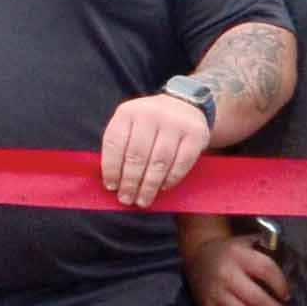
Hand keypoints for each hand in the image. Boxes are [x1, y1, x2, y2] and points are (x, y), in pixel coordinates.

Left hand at [96, 91, 213, 211]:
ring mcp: (175, 123)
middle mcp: (150, 114)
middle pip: (137, 155)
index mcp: (128, 112)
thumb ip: (119, 148)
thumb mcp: (129, 125)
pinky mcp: (195, 134)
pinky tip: (163, 187)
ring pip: (159, 162)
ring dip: (149, 186)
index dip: (111, 168)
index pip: (115, 143)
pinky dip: (171, 179)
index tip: (111, 187)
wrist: (183, 105)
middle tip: (126, 199)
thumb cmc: (149, 124)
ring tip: (142, 200)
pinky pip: (181, 163)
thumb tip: (112, 183)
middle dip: (130, 182)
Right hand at [186, 230, 294, 305]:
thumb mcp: (247, 242)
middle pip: (256, 298)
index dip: (280, 285)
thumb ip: (267, 251)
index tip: (287, 296)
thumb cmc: (231, 251)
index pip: (266, 270)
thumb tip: (289, 270)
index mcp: (238, 254)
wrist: (198, 256)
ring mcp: (215, 292)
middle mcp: (225, 273)